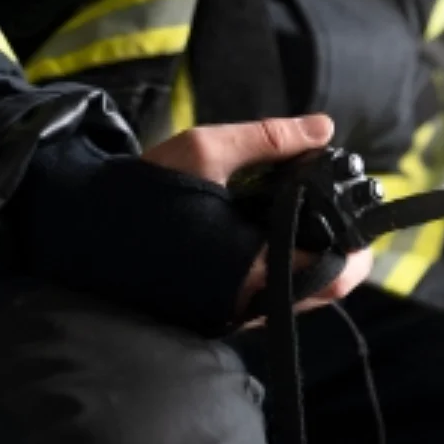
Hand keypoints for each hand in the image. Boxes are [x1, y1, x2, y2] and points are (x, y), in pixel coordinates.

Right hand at [143, 114, 371, 320]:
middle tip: (340, 219)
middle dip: (342, 257)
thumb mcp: (205, 150)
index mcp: (251, 269)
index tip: (358, 217)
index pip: (333, 275)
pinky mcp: (220, 313)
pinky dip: (288, 271)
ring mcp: (234, 314)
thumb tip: (324, 128)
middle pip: (325, 293)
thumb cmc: (143, 192)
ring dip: (317, 264)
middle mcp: (248, 304)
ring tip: (310, 220)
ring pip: (300, 300)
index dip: (356, 249)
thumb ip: (270, 139)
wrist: (86, 230)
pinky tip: (277, 236)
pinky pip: (272, 300)